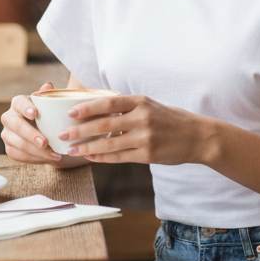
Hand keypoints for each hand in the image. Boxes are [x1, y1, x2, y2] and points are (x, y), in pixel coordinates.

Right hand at [0, 82, 63, 163]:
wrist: (45, 134)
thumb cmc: (47, 116)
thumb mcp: (50, 106)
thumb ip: (48, 96)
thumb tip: (48, 86)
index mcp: (18, 103)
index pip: (19, 103)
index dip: (25, 108)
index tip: (35, 113)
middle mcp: (8, 117)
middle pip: (17, 126)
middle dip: (31, 135)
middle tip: (46, 142)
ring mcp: (7, 134)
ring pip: (18, 144)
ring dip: (37, 151)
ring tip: (54, 154)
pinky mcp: (9, 148)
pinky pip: (19, 155)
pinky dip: (35, 159)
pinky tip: (48, 159)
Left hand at [60, 94, 210, 165]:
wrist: (197, 137)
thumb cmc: (171, 119)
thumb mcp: (151, 105)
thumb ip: (128, 108)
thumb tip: (98, 110)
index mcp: (141, 102)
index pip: (109, 102)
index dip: (88, 107)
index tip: (70, 112)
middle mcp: (142, 118)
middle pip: (104, 124)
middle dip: (80, 130)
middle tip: (62, 134)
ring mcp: (145, 138)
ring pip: (109, 144)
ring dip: (87, 147)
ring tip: (71, 150)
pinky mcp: (148, 155)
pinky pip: (119, 157)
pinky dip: (102, 158)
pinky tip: (90, 157)